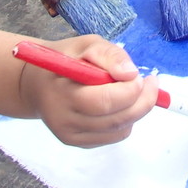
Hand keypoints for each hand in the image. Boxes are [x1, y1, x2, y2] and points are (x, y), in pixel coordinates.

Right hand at [20, 35, 157, 147]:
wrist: (37, 83)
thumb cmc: (64, 58)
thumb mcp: (85, 44)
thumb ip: (109, 54)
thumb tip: (130, 73)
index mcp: (62, 93)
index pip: (104, 101)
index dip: (130, 90)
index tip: (141, 75)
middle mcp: (64, 120)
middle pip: (116, 120)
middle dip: (142, 101)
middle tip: (150, 83)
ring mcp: (71, 136)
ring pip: (119, 130)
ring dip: (136, 110)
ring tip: (133, 90)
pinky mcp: (78, 143)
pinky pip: (114, 136)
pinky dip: (126, 121)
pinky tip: (120, 104)